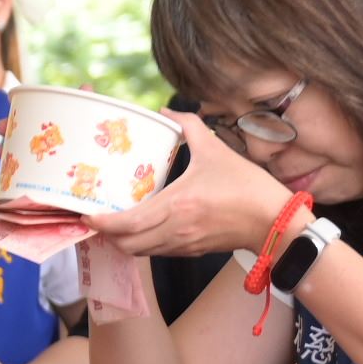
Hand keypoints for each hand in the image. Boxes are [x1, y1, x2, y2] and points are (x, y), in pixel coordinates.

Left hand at [80, 114, 292, 261]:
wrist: (276, 223)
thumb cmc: (247, 187)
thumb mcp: (216, 150)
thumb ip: (188, 126)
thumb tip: (166, 111)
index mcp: (177, 206)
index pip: (128, 224)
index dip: (102, 224)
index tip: (87, 215)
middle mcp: (175, 230)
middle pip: (127, 244)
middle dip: (107, 235)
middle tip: (97, 218)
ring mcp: (183, 244)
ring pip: (141, 252)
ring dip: (124, 242)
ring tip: (115, 223)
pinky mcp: (192, 251)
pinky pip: (158, 252)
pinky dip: (144, 244)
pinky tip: (143, 228)